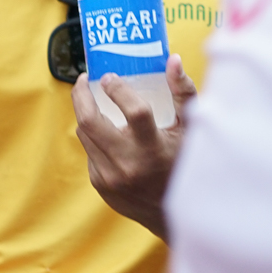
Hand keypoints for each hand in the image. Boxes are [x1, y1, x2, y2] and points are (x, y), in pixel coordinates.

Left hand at [70, 57, 195, 239]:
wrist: (171, 212)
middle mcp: (129, 164)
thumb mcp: (190, 130)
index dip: (119, 90)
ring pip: (84, 134)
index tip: (110, 76)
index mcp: (155, 150)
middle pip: (90, 121)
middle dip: (81, 95)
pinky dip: (95, 137)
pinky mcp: (99, 183)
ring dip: (87, 114)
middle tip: (84, 80)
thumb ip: (183, 93)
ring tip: (94, 101)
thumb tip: (172, 60)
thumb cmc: (184, 163)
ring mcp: (110, 176)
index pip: (134, 112)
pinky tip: (107, 134)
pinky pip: (89, 151)